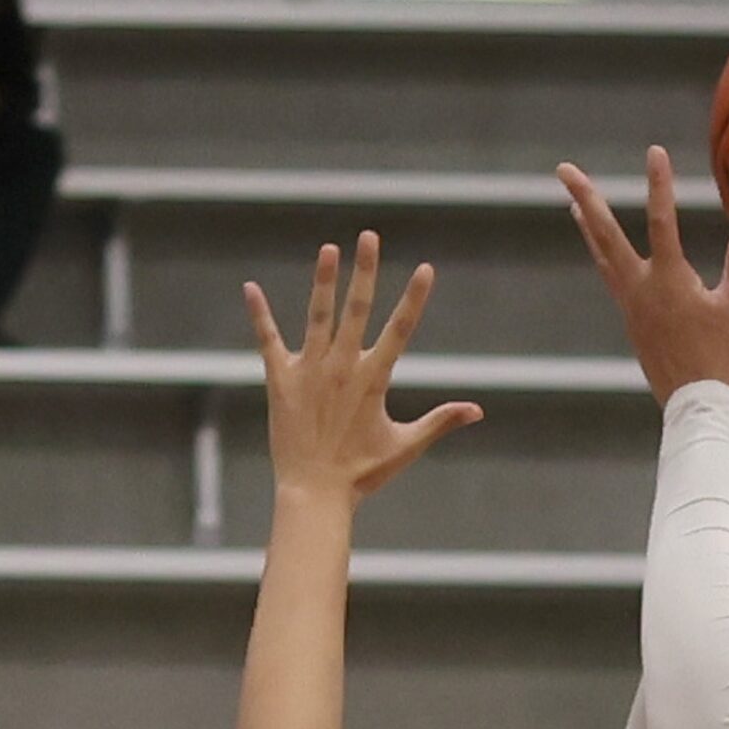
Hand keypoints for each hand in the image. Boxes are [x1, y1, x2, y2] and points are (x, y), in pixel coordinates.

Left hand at [243, 232, 481, 503]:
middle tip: (369, 235)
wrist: (316, 492)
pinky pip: (269, 340)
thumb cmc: (363, 472)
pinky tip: (251, 288)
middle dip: (365, 271)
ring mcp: (310, 371)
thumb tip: (477, 411)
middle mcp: (342, 367)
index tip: (425, 268)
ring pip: (318, 316)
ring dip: (323, 281)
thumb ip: (440, 421)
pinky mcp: (281, 380)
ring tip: (329, 249)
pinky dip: (260, 315)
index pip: (400, 329)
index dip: (414, 298)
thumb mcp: (407, 445)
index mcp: (373, 380)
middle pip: (357, 309)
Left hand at [558, 147, 728, 405]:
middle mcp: (640, 290)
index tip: (654, 152)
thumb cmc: (723, 359)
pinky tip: (604, 252)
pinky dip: (604, 257)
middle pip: (606, 235)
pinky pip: (612, 281)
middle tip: (564, 170)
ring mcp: (631, 308)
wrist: (697, 408)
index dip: (658, 184)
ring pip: (603, 258)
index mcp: (669, 282)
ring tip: (574, 204)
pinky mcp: (632, 324)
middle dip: (586, 199)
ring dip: (589, 228)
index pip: (660, 221)